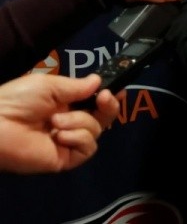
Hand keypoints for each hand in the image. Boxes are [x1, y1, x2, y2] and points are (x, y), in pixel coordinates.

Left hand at [0, 72, 118, 173]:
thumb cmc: (18, 100)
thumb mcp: (49, 86)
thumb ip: (76, 86)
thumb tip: (98, 81)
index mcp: (65, 104)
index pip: (93, 102)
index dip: (106, 97)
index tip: (115, 89)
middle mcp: (69, 122)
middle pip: (102, 118)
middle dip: (108, 106)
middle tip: (104, 98)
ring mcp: (67, 141)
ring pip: (96, 131)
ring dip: (80, 122)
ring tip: (56, 121)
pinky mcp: (64, 158)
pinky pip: (86, 148)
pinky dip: (78, 137)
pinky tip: (61, 135)